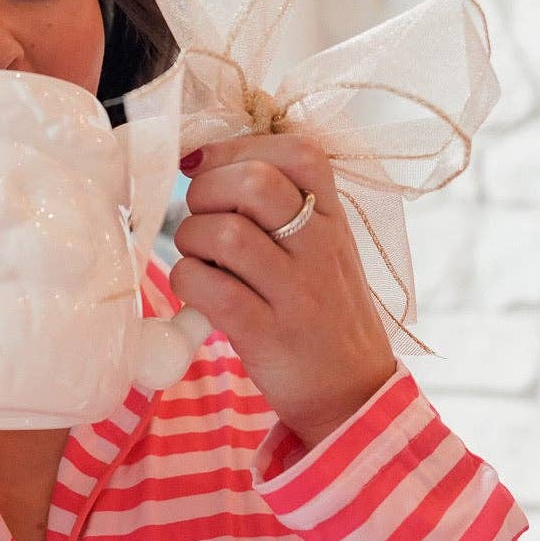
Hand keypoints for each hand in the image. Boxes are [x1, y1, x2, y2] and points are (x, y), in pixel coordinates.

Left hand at [170, 135, 397, 451]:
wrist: (352, 393)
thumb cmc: (322, 311)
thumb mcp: (321, 247)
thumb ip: (282, 205)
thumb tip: (205, 161)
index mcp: (334, 218)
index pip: (298, 152)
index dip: (239, 148)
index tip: (208, 166)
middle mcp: (321, 247)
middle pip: (255, 182)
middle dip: (207, 190)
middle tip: (202, 217)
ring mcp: (297, 291)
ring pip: (226, 233)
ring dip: (192, 238)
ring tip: (200, 258)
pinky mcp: (267, 334)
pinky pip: (210, 288)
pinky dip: (187, 280)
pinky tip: (196, 290)